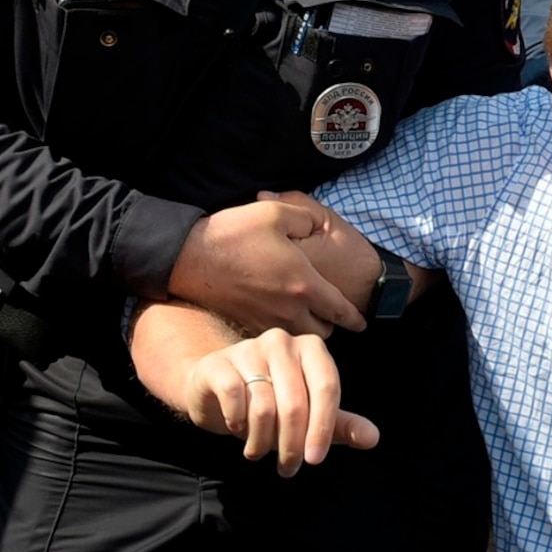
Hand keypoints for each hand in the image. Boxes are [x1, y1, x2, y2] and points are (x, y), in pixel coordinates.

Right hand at [167, 200, 367, 337]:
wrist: (189, 258)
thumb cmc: (233, 233)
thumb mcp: (276, 212)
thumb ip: (306, 218)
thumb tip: (317, 227)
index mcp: (303, 283)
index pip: (340, 310)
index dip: (355, 318)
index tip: (362, 322)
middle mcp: (289, 309)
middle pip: (322, 334)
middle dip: (330, 326)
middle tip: (330, 314)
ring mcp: (266, 320)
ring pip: (298, 339)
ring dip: (306, 332)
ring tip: (306, 317)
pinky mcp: (247, 324)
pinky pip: (275, 337)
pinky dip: (282, 333)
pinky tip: (278, 317)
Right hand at [169, 325, 375, 475]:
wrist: (215, 389)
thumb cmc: (270, 402)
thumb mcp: (309, 415)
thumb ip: (340, 425)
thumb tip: (372, 438)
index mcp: (311, 349)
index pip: (327, 388)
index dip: (323, 428)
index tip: (315, 460)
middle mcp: (282, 342)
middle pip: (296, 404)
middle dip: (292, 445)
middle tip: (288, 468)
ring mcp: (248, 349)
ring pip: (264, 408)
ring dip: (262, 441)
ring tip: (258, 452)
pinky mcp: (219, 363)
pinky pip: (235, 400)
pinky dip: (238, 424)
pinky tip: (238, 430)